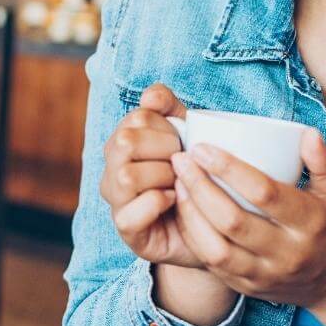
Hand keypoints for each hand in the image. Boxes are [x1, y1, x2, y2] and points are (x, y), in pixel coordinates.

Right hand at [100, 83, 202, 268]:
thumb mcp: (188, 132)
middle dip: (164, 150)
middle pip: (124, 142)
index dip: (167, 127)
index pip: (138, 117)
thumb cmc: (194, 171)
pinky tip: (173, 200)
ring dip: (162, 177)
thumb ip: (168, 106)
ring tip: (179, 183)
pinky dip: (156, 203)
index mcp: (124, 140)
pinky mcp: (126, 229)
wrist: (211, 220)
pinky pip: (129, 215)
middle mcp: (113, 168)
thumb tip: (150, 96)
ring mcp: (117, 200)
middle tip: (182, 163)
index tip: (182, 141)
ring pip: (126, 176)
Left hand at [169, 128, 325, 307]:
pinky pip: (212, 265)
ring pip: (216, 249)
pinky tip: (183, 210)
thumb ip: (323, 161)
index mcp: (310, 223)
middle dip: (200, 187)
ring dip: (191, 214)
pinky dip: (193, 236)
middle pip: (233, 220)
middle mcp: (287, 253)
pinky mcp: (248, 288)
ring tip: (177, 183)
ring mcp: (266, 274)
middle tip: (180, 160)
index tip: (203, 147)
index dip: (229, 168)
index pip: (264, 193)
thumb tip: (307, 133)